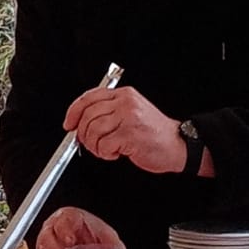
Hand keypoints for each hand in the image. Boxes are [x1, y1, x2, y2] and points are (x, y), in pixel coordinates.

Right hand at [36, 208, 126, 248]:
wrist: (81, 236)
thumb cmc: (88, 230)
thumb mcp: (104, 233)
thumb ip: (113, 243)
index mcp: (68, 218)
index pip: (63, 220)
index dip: (64, 230)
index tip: (69, 240)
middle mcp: (53, 229)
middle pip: (47, 238)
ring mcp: (47, 245)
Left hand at [64, 85, 186, 174]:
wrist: (178, 145)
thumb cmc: (154, 133)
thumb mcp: (131, 113)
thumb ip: (108, 112)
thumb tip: (79, 122)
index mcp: (124, 95)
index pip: (89, 97)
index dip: (73, 112)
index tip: (69, 124)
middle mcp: (126, 103)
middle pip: (88, 115)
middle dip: (84, 134)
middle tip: (92, 144)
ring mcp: (129, 118)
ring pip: (93, 131)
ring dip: (96, 146)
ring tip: (107, 149)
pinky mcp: (131, 135)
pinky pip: (104, 145)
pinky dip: (106, 154)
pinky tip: (116, 153)